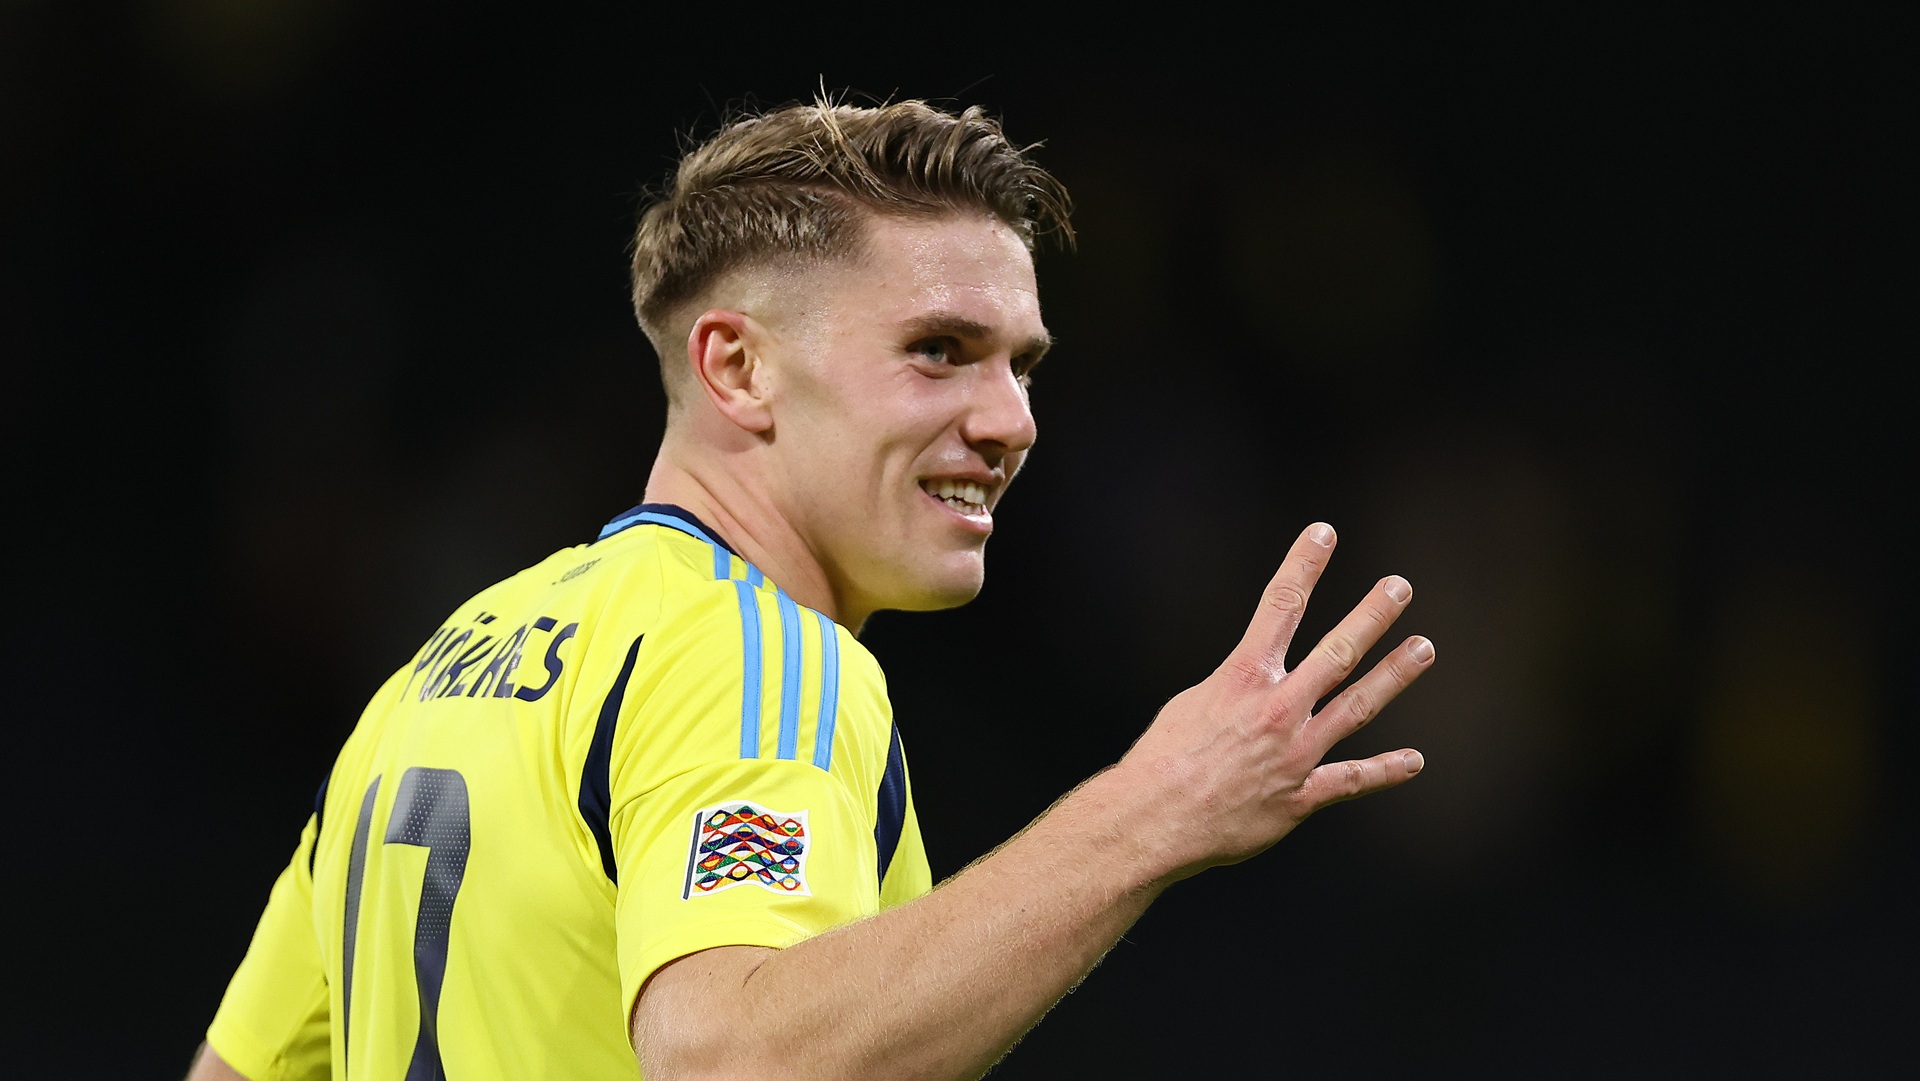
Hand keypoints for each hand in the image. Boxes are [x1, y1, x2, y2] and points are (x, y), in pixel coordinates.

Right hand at [1120, 522, 1433, 879]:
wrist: (1154, 819)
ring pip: (1357, 706)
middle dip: (1371, 615)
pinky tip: (1414, 760)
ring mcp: (1296, 753)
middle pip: (1336, 651)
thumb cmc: (1162, 760)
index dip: (1303, 564)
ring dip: (1394, 675)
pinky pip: (1352, 780)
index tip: (1325, 532)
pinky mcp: (1302, 796)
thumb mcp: (1191, 704)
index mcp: (1243, 679)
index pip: (1279, 606)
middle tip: (1399, 587)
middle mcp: (1277, 709)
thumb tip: (1254, 685)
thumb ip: (1234, 690)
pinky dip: (1385, 770)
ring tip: (1422, 648)